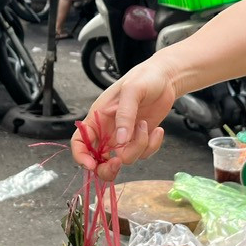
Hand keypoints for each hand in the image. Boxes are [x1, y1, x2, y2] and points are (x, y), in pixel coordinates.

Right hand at [70, 60, 174, 180]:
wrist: (165, 78)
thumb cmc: (144, 78)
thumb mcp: (132, 90)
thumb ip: (125, 115)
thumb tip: (121, 140)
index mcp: (98, 117)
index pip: (80, 141)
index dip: (81, 156)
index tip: (91, 165)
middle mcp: (109, 130)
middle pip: (99, 160)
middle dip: (108, 167)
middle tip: (119, 161)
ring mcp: (125, 137)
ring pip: (125, 159)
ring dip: (138, 147)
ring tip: (144, 124)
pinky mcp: (140, 139)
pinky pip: (143, 154)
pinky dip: (152, 146)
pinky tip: (157, 130)